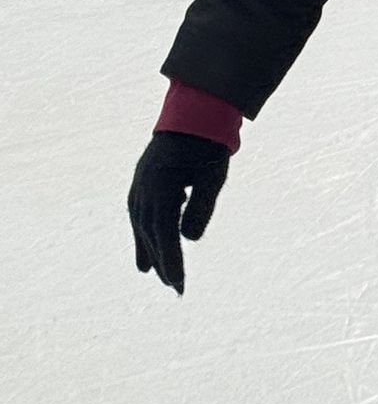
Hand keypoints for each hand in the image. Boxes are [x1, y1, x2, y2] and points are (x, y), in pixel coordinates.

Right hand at [129, 132, 230, 292]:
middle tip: (175, 286)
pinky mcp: (142, 182)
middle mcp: (144, 189)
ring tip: (153, 273)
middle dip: (163, 261)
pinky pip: (139, 214)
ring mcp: (140, 185)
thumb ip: (200, 208)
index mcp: (160, 189)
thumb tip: (189, 239)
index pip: (165, 234)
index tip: (180, 282)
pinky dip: (142, 233)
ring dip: (149, 250)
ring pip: (142, 225)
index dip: (171, 260)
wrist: (193, 116)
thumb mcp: (211, 178)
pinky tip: (146, 248)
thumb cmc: (207, 147)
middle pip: (151, 234)